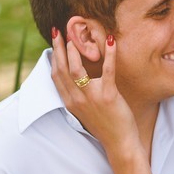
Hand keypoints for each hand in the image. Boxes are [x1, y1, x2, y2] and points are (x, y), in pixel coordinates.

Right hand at [50, 30, 141, 159]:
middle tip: (59, 30)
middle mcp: (76, 99)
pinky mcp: (108, 96)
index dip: (53, 56)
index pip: (56, 75)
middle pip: (62, 69)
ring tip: (75, 37)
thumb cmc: (104, 125)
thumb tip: (77, 78)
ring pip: (76, 70)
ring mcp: (91, 98)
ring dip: (73, 51)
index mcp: (70, 102)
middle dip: (59, 48)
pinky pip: (107, 70)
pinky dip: (109, 54)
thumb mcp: (85, 110)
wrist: (119, 143)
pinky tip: (111, 41)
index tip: (55, 41)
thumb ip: (78, 95)